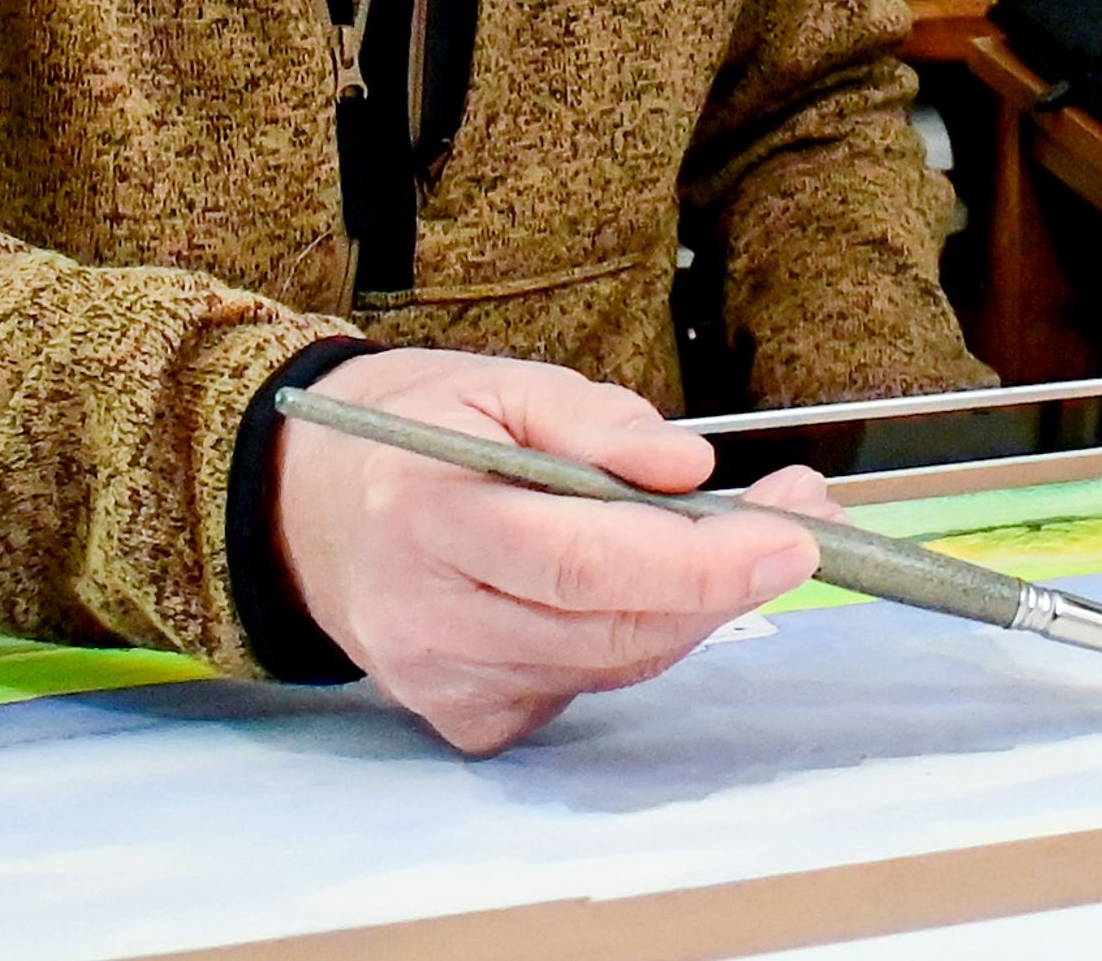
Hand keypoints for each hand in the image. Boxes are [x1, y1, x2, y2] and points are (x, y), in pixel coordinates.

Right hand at [269, 346, 842, 754]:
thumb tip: (686, 468)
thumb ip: (592, 419)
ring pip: (609, 663)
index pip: (583, 561)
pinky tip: (634, 586)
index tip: (791, 533)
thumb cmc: (411, 427)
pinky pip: (582, 688)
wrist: (304, 503)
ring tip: (738, 538)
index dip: (699, 560)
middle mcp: (426, 617)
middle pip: (610, 626)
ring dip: (689, 608)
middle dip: (723, 580)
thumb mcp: (496, 381)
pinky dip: (627, 639)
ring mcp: (441, 682)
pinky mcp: (463, 719)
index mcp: (425, 514)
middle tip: (797, 522)